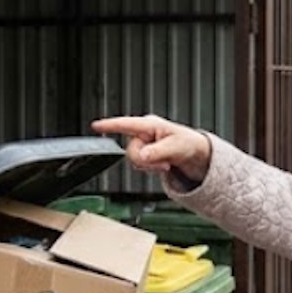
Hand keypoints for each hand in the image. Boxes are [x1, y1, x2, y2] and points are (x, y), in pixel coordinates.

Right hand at [91, 114, 212, 181]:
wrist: (196, 154)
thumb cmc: (189, 144)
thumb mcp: (176, 147)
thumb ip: (158, 152)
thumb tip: (142, 156)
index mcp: (150, 125)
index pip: (126, 124)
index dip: (110, 125)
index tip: (95, 125)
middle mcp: (144, 133)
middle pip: (130, 150)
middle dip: (145, 161)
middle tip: (163, 162)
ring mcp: (144, 144)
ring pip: (134, 160)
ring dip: (149, 166)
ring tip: (165, 162)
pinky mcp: (146, 154)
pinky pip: (140, 165)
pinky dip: (150, 168)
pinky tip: (162, 165)